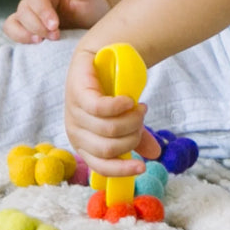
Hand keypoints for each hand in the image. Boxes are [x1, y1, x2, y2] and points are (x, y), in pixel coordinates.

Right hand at [4, 0, 109, 43]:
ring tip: (41, 41)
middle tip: (56, 35)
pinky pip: (13, 31)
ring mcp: (29, 15)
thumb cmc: (90, 4)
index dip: (42, 12)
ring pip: (15, 22)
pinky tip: (35, 43)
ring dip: (25, 33)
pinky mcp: (28, 29)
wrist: (93, 21)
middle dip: (37, 25)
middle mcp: (35, 0)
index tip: (55, 25)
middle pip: (24, 10)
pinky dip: (19, 38)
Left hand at [63, 47, 160, 177]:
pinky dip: (119, 106)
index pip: (101, 167)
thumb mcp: (124, 119)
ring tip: (139, 107)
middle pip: (109, 148)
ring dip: (131, 120)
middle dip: (132, 136)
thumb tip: (155, 154)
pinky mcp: (78, 94)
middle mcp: (76, 133)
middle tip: (141, 118)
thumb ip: (137, 137)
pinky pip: (100, 108)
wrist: (100, 60)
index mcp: (85, 146)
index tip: (143, 167)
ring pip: (108, 130)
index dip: (121, 170)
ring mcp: (74, 113)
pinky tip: (128, 100)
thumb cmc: (110, 94)